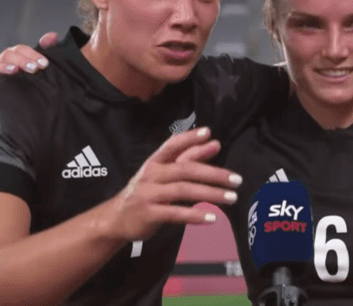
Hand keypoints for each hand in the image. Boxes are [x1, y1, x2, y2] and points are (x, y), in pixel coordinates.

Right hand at [0, 32, 59, 87]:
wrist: (14, 99)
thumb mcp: (36, 64)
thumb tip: (53, 36)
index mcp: (14, 55)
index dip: (33, 54)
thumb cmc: (26, 78)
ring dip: (4, 67)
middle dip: (22, 61)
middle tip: (35, 69)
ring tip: (15, 71)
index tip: (45, 64)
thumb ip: (45, 49)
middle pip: (9, 55)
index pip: (22, 49)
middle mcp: (2, 60)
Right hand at [104, 127, 241, 241]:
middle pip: (186, 170)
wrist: (116, 218)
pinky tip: (212, 217)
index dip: (189, 138)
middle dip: (214, 173)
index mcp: (155, 162)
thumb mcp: (162, 173)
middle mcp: (151, 175)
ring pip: (184, 190)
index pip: (172, 145)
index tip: (209, 133)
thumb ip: (188, 158)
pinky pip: (176, 213)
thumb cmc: (146, 192)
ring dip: (210, 194)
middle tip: (236, 179)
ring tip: (231, 198)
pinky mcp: (150, 214)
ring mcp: (149, 194)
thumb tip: (214, 142)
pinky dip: (195, 215)